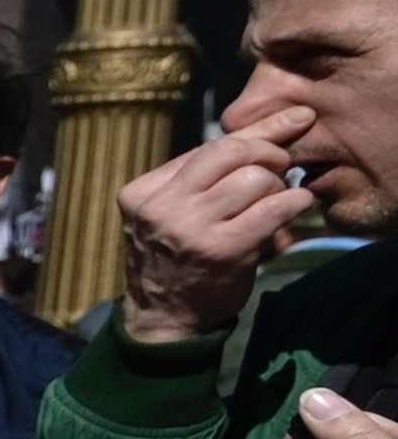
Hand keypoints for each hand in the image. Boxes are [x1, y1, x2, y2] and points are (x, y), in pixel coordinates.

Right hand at [117, 97, 324, 350]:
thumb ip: (205, 176)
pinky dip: (294, 201)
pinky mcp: (222, 250)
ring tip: (277, 199)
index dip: (256, 132)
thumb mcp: (173, 211)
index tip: (294, 119)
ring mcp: (189, 228)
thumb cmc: (177, 258)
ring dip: (278, 185)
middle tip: (283, 166)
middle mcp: (160, 206)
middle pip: (229, 151)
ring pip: (253, 178)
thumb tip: (272, 130)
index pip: (206, 147)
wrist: (164, 319)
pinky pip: (272, 208)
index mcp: (142, 191)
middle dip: (268, 152)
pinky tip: (297, 204)